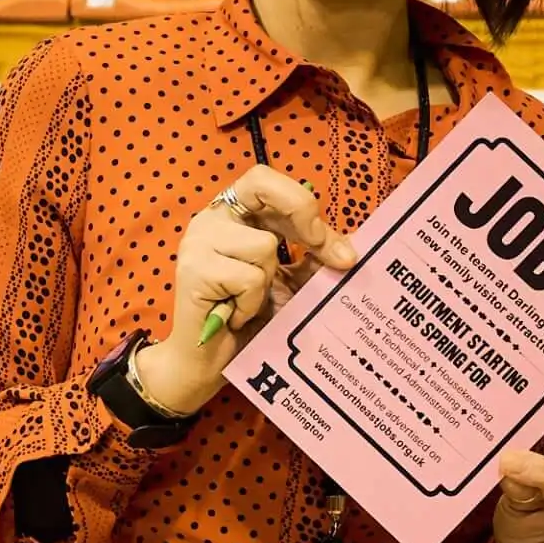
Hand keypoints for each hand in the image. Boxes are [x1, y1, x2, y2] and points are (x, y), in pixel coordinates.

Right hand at [126, 166, 355, 416]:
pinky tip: (236, 315)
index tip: (324, 241)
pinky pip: (249, 278)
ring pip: (263, 246)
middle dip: (301, 211)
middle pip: (261, 183)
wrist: (207, 364)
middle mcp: (211, 218)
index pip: (265, 178)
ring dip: (268, 283)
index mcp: (234, 215)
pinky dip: (252, 304)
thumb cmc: (248, 319)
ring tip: (249, 302)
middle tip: (321, 247)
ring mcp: (197, 241)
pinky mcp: (193, 270)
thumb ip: (312, 258)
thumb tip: (350, 248)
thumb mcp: (289, 282)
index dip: (300, 200)